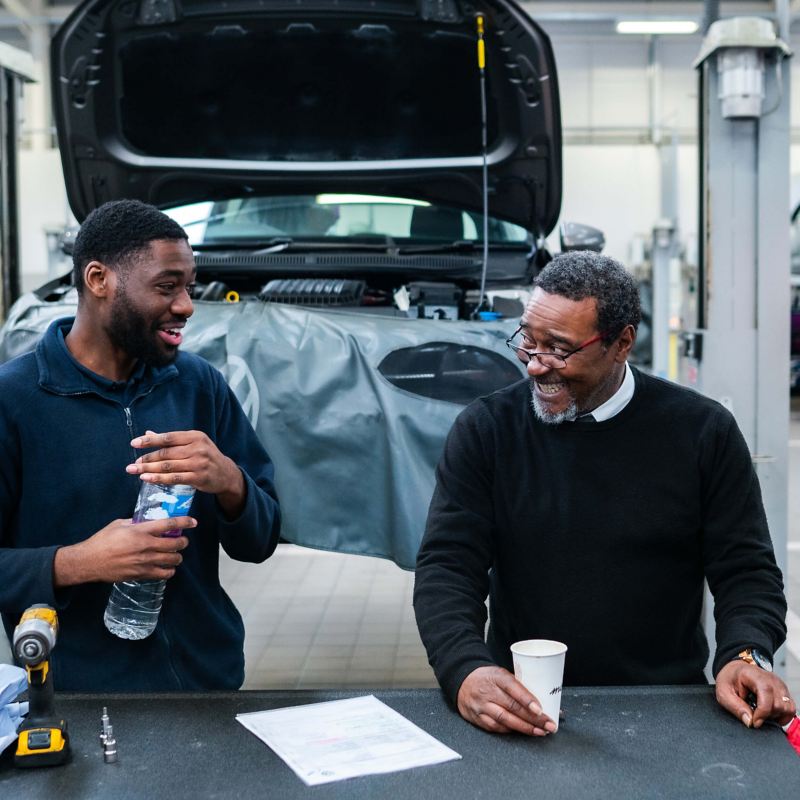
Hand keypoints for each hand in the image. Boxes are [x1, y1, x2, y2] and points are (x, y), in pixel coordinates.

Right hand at [54, 515, 195, 586]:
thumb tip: (148, 521)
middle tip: (182, 541)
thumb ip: (136, 523)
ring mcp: (144, 562)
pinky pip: (163, 574)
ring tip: (174, 554)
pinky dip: (169, 571)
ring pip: (173, 560)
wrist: (89, 562)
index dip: (184, 522)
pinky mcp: (141, 574)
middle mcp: (146, 546)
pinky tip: (166, 568)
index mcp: (140, 531)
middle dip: (183, 542)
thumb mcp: (119, 525)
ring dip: (177, 556)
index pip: (169, 524)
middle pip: (176, 544)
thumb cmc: (102, 541)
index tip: (193, 522)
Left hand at [126, 430, 245, 516]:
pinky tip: (147, 479)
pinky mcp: (199, 477)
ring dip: (149, 469)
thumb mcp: (192, 444)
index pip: (168, 437)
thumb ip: (171, 440)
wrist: (226, 473)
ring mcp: (199, 463)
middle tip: (132, 464)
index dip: (150, 441)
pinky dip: (159, 478)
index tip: (134, 443)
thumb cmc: (206, 456)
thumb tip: (148, 433)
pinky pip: (175, 478)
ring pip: (168, 466)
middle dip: (147, 459)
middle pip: (166, 453)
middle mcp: (198, 448)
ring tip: (135, 471)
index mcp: (195, 436)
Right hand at [456, 665, 556, 735]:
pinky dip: (511, 731)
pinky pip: (496, 727)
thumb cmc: (488, 678)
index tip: (540, 710)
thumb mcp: (502, 674)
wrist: (463, 681)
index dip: (527, 699)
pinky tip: (522, 732)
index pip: (513, 687)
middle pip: (512, 707)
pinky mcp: (478, 718)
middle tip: (549, 725)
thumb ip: (519, 686)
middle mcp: (488, 691)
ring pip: (505, 719)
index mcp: (496, 676)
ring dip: (524, 728)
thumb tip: (547, 699)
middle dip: (533, 718)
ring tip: (540, 731)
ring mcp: (482, 706)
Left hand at [715, 659, 796, 727]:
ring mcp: (780, 685)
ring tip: (760, 712)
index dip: (762, 712)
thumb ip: (735, 707)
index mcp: (754, 675)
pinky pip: (790, 709)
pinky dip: (782, 715)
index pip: (766, 694)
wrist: (736, 671)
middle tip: (753, 713)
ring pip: (787, 708)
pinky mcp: (784, 692)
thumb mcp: (723, 693)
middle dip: (766, 715)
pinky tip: (769, 713)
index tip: (754, 722)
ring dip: (775, 716)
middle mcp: (771, 679)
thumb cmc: (730, 680)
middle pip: (778, 705)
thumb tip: (749, 722)